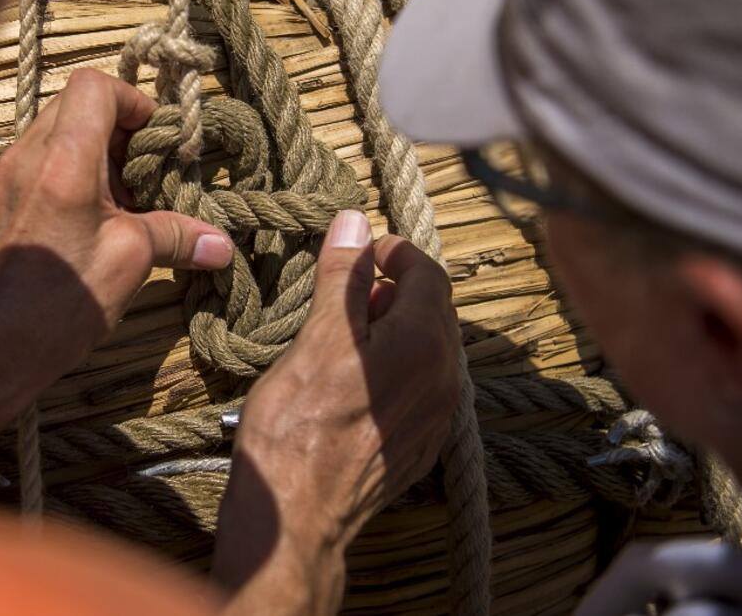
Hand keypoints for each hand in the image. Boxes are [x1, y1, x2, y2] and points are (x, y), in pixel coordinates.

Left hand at [0, 70, 233, 483]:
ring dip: (88, 156)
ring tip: (115, 207)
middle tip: (141, 175)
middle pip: (72, 107)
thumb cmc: (56, 307)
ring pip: (49, 137)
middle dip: (114, 131)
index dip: (132, 101)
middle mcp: (21, 158)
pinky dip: (60, 178)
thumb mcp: (128, 265)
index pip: (95, 86)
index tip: (152, 138)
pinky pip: (28, 167)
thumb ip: (175, 237)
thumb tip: (221, 244)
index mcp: (62, 162)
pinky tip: (77, 227)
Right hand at [212, 210, 459, 614]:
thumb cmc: (297, 427)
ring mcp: (437, 417)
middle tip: (351, 286)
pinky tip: (358, 376)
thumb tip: (355, 223)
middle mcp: (444, 379)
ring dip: (397, 326)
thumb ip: (343, 278)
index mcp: (423, 343)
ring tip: (348, 329)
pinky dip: (397, 364)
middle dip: (397, 287)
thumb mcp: (316, 339)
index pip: (428, 273)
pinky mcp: (421, 445)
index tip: (361, 250)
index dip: (394, 252)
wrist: (297, 518)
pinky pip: (422, 386)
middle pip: (434, 310)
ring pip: (430, 349)